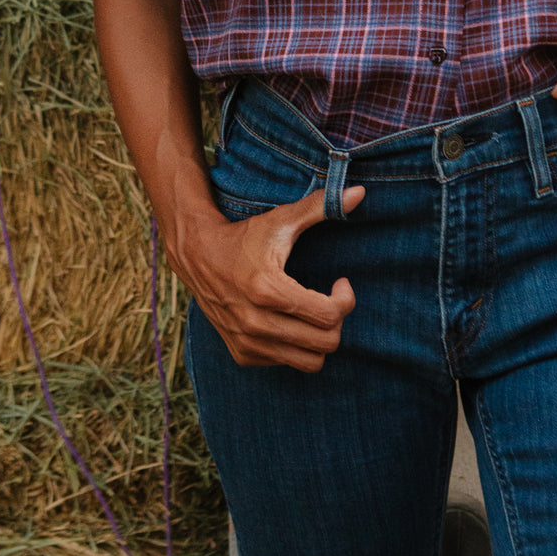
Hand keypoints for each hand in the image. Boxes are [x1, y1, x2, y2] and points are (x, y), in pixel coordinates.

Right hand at [167, 184, 364, 372]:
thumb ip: (321, 207)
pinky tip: (290, 321)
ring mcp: (247, 342)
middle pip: (325, 343)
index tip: (341, 283)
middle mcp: (255, 322)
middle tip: (330, 299)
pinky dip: (296, 346)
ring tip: (313, 313)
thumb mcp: (282, 220)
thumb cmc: (244, 236)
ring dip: (319, 338)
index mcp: (267, 289)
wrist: (197, 255)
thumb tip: (359, 192)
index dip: (346, 299)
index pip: (328, 315)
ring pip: (309, 362)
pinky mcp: (242, 354)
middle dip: (337, 320)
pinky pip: (287, 363)